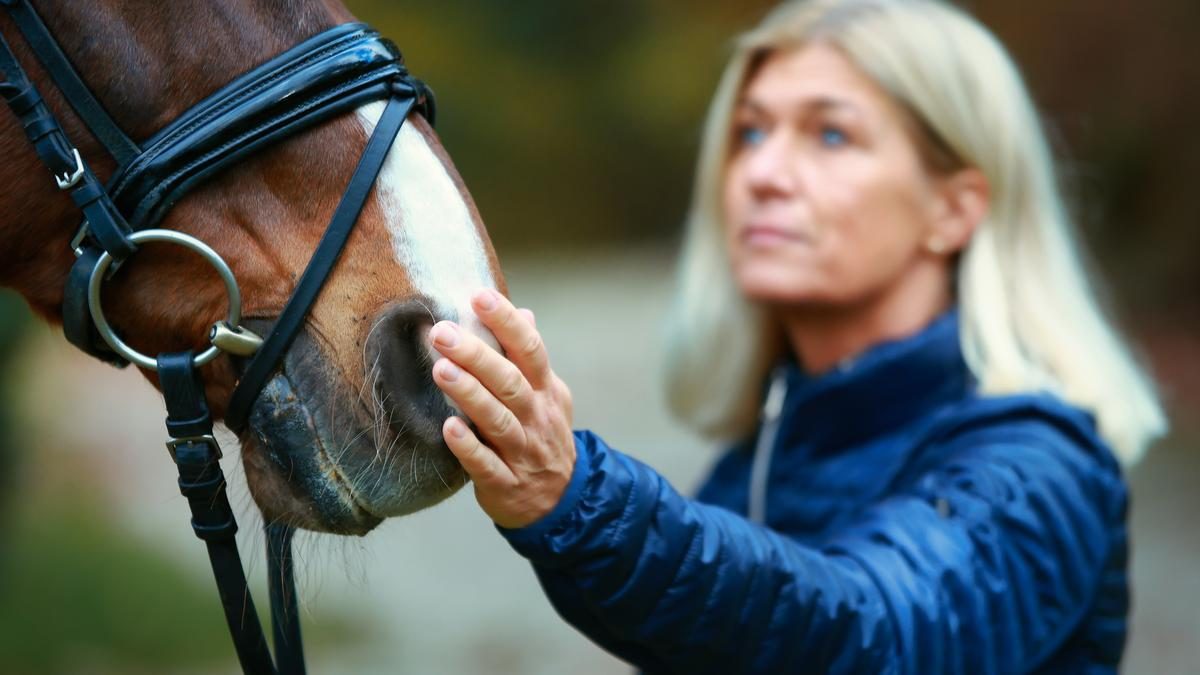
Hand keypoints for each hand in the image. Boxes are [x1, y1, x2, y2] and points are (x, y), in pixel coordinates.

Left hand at [429, 289, 575, 528]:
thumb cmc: (542, 437)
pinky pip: (486, 464)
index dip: (506, 322)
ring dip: (469, 394)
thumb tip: (525, 313)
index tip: (480, 296)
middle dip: (476, 355)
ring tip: (441, 369)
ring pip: (497, 420)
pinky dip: (468, 447)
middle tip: (442, 332)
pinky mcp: (504, 483)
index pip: (530, 349)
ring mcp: (522, 451)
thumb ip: (530, 358)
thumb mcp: (547, 395)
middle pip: (509, 382)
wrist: (560, 502)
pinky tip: (448, 428)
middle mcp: (535, 417)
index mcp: (545, 390)